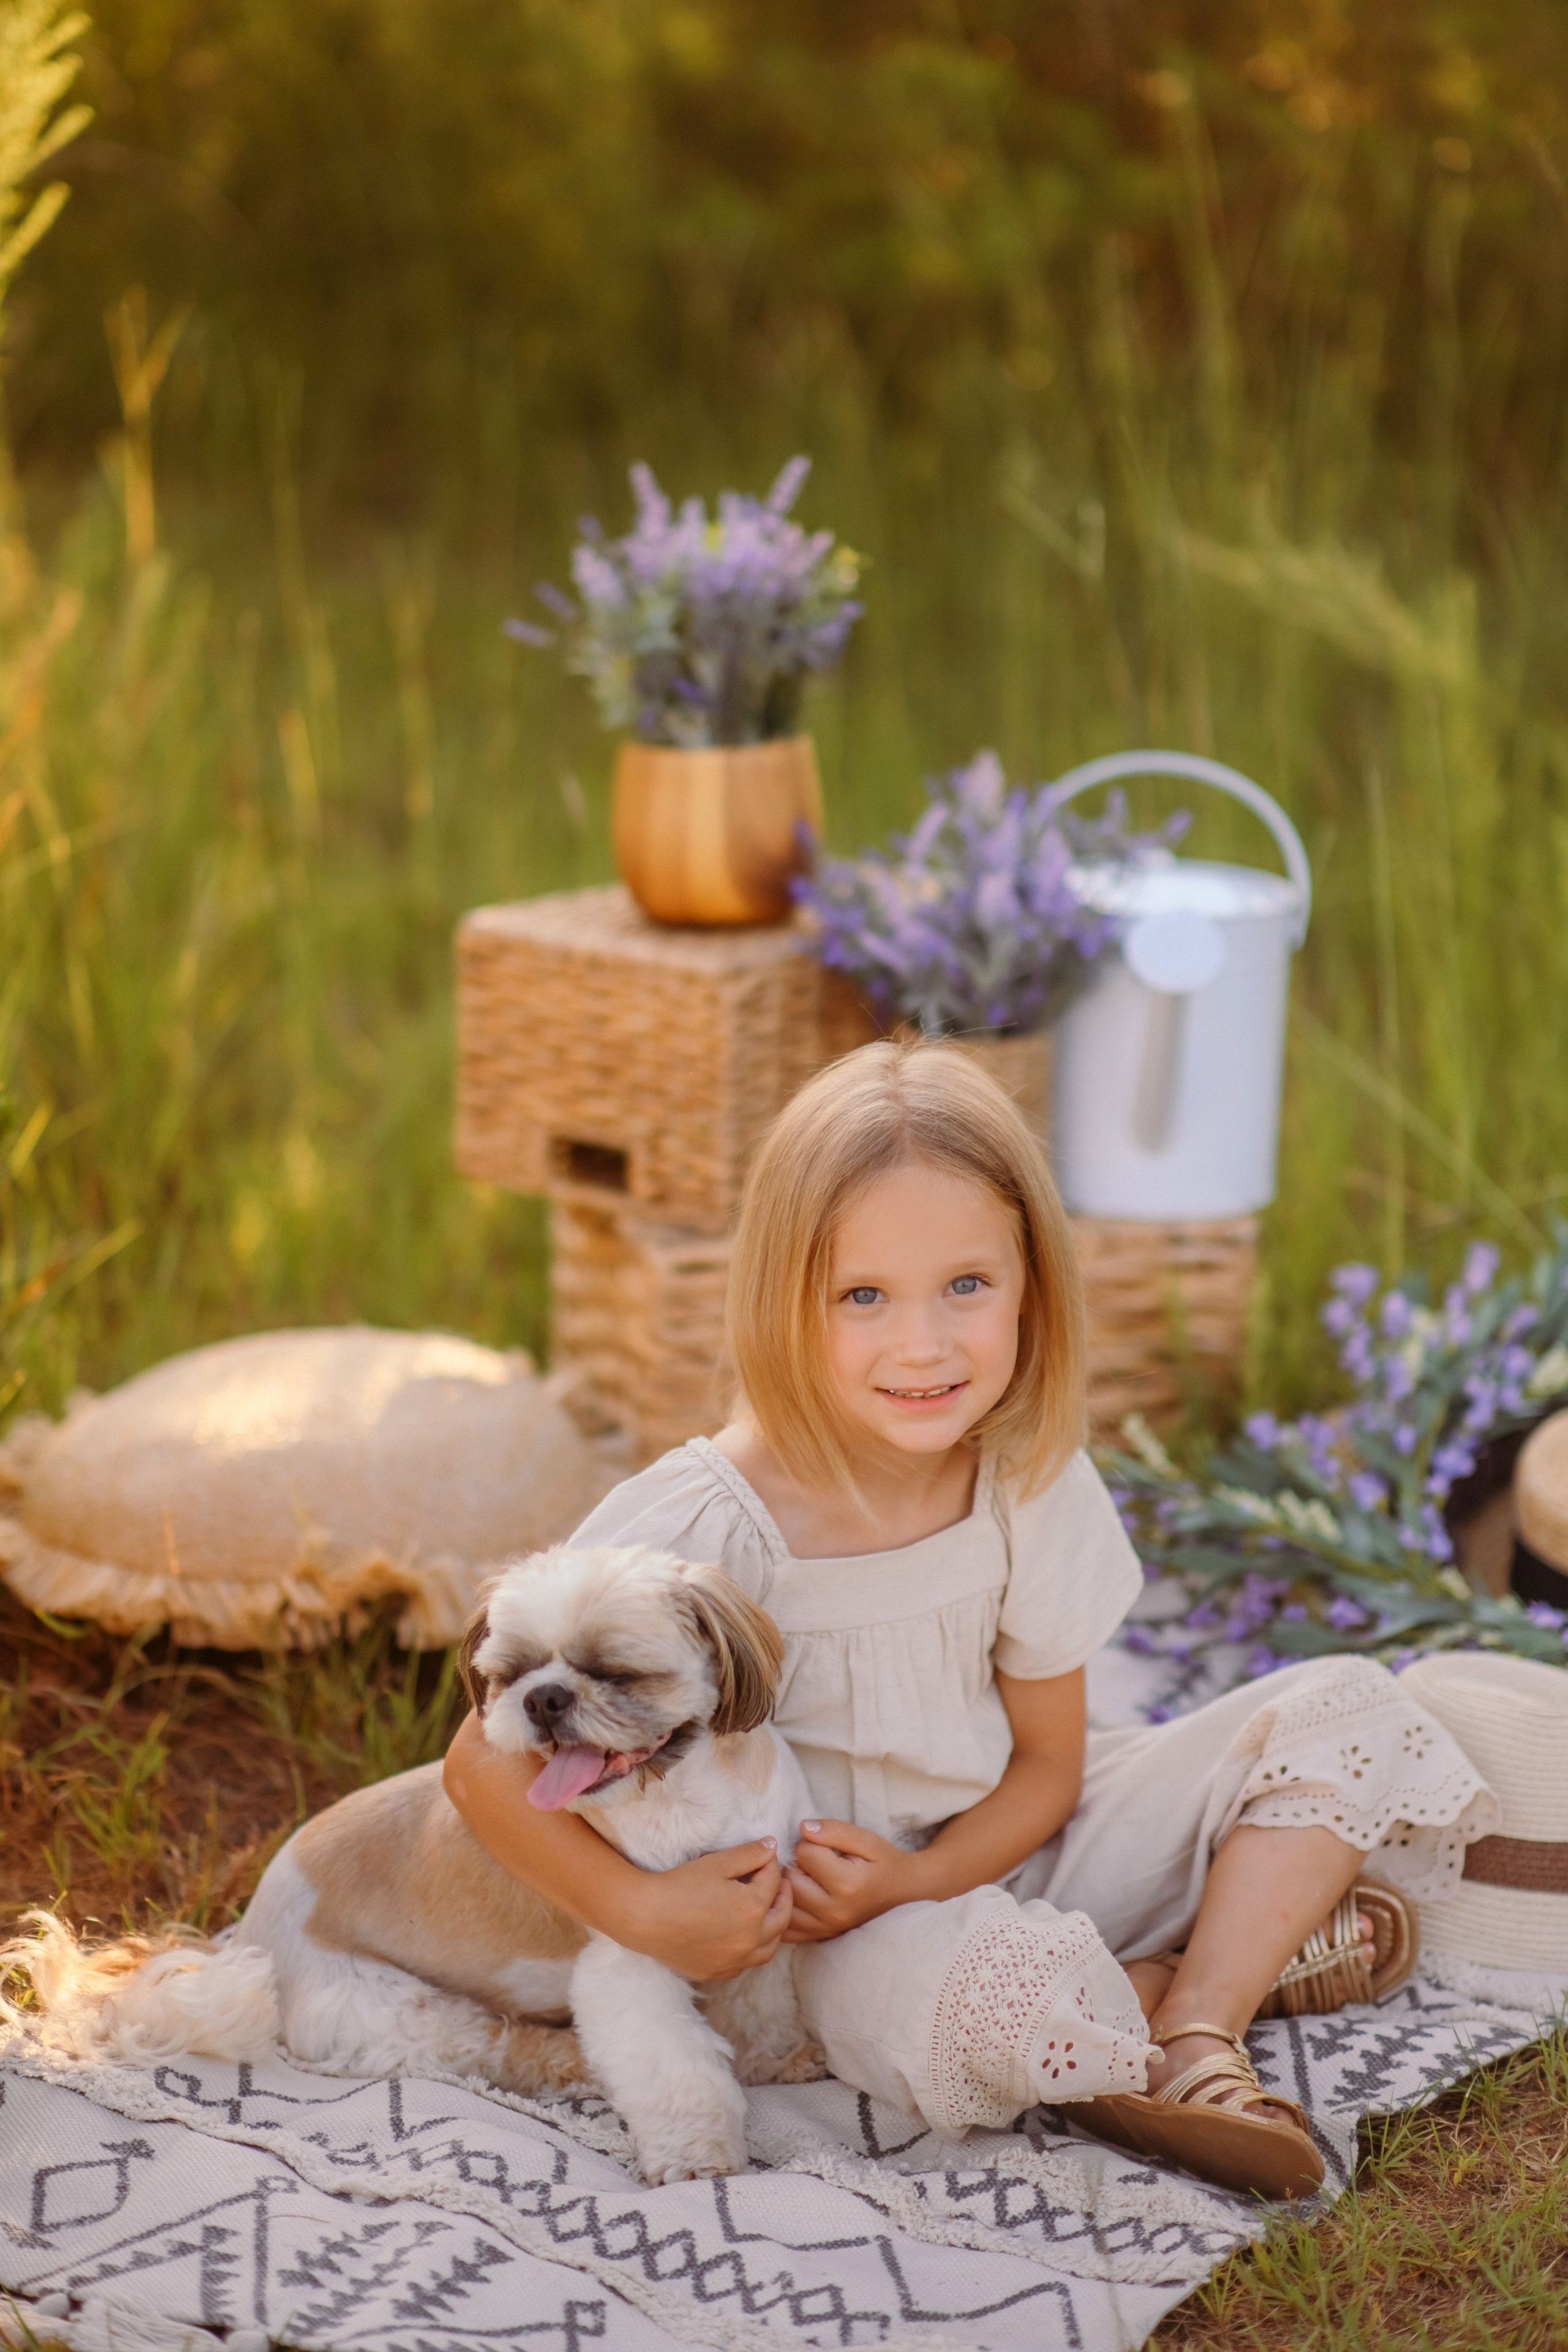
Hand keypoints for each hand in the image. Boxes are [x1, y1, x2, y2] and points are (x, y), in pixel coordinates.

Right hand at [617, 1840, 792, 1979]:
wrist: (643, 1917)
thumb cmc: (679, 1885)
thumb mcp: (717, 1863)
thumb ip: (750, 1854)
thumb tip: (773, 1846)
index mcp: (753, 1910)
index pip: (773, 1883)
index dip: (771, 1865)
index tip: (766, 1856)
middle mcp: (749, 1941)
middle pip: (781, 1919)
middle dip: (783, 1898)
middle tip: (779, 1884)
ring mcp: (733, 1961)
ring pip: (768, 1948)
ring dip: (774, 1928)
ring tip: (767, 1911)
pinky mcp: (716, 1972)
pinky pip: (746, 1963)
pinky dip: (753, 1949)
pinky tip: (743, 1936)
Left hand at [782, 1818, 924, 1942]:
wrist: (901, 1892)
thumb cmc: (883, 1862)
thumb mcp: (866, 1839)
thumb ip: (834, 1830)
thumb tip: (803, 1828)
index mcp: (847, 1884)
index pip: (803, 1854)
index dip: (810, 1842)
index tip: (824, 1846)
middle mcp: (834, 1911)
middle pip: (789, 1881)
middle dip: (796, 1864)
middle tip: (813, 1861)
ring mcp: (827, 1928)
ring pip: (785, 1905)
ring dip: (788, 1888)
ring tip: (806, 1878)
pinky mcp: (821, 1936)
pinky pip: (787, 1929)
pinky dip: (787, 1912)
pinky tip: (798, 1898)